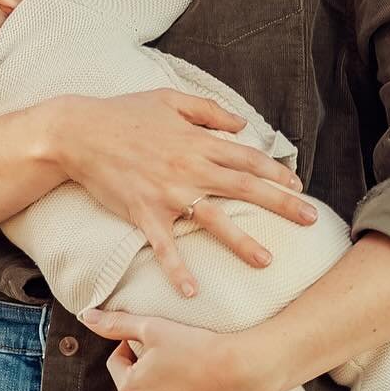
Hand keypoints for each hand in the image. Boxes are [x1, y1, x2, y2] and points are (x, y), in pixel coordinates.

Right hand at [54, 89, 317, 298]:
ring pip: (214, 219)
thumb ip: (209, 111)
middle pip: (245, 187)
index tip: (298, 185)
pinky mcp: (144, 212)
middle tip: (310, 220)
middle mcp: (190, 167)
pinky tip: (191, 291)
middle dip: (282, 204)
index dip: (276, 171)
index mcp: (198, 141)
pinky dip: (177, 269)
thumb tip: (242, 125)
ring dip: (242, 242)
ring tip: (267, 261)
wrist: (80, 132)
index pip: (247, 157)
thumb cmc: (124, 113)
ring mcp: (168, 192)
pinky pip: (165, 245)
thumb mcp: (170, 99)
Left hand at [75, 308, 270, 390]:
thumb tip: (86, 316)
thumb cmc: (197, 346)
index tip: (154, 343)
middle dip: (148, 376)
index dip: (133, 349)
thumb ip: (116, 324)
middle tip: (174, 360)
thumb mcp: (153, 327)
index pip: (118, 364)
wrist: (242, 371)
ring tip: (187, 380)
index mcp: (130, 390)